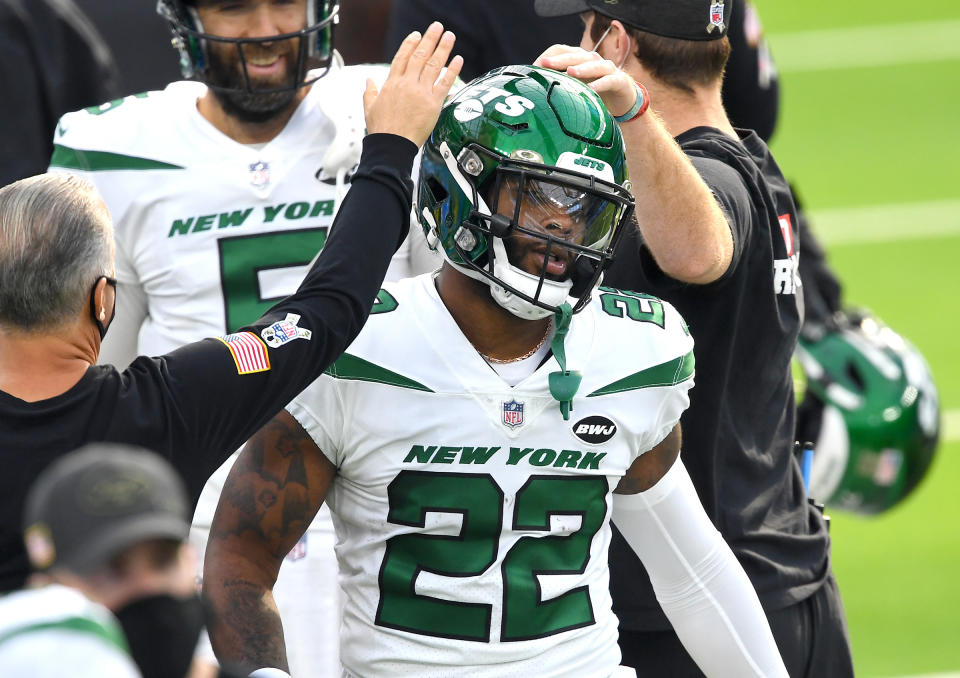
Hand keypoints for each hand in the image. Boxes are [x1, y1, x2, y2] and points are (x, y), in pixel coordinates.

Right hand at [363, 22, 462, 146]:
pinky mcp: (433, 104)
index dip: (410, 44)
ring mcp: (421, 93)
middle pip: (420, 56)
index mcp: (392, 83)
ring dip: (443, 48)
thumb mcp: (369, 107)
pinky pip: (445, 83)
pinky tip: (458, 60)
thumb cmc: (381, 130)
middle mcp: (407, 84)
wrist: (392, 145)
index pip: (402, 57)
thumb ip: (370, 92)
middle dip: (430, 39)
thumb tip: (368, 80)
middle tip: (437, 27)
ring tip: (449, 36)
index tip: (416, 35)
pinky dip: (452, 71)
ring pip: (434, 65)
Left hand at [535, 45, 636, 118]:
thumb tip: (533, 91)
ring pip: (594, 65)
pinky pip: (610, 80)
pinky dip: (601, 84)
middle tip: (545, 64)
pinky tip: (591, 89)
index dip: (548, 56)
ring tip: (570, 72)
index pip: (562, 50)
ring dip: (582, 68)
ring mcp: (607, 69)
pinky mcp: (619, 81)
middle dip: (559, 60)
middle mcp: (592, 60)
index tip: (534, 67)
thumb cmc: (594, 91)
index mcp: (579, 59)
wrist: (623, 98)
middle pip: (575, 56)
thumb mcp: (574, 87)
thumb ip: (558, 86)